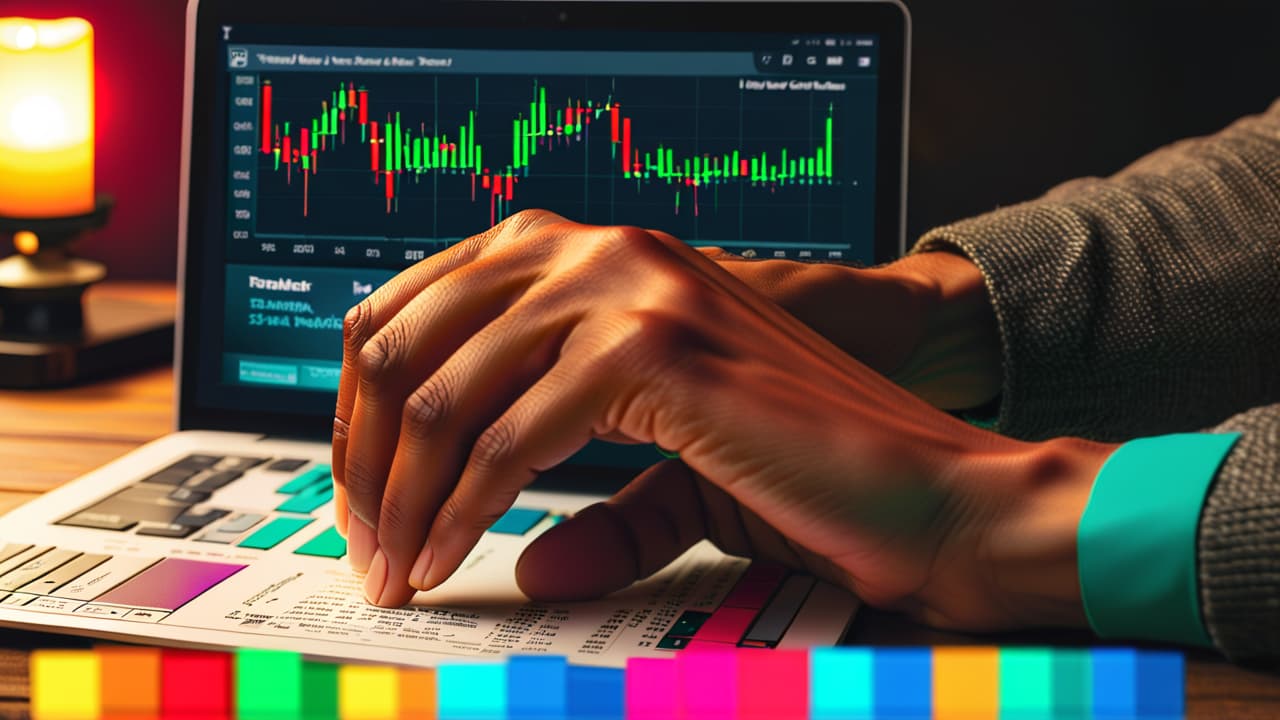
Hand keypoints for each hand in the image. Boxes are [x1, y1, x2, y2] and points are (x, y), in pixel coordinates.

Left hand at [332, 210, 1111, 630]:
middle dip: (365, 455)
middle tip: (364, 544)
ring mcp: (630, 286)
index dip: (366, 404)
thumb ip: (590, 497)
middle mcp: (602, 249)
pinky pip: (510, 437)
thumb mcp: (673, 474)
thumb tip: (526, 561)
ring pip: (447, 390)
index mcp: (594, 256)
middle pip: (409, 339)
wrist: (925, 490)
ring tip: (398, 567)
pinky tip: (452, 558)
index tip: (363, 491)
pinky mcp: (654, 345)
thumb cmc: (806, 474)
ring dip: (402, 494)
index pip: (422, 305)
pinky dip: (463, 510)